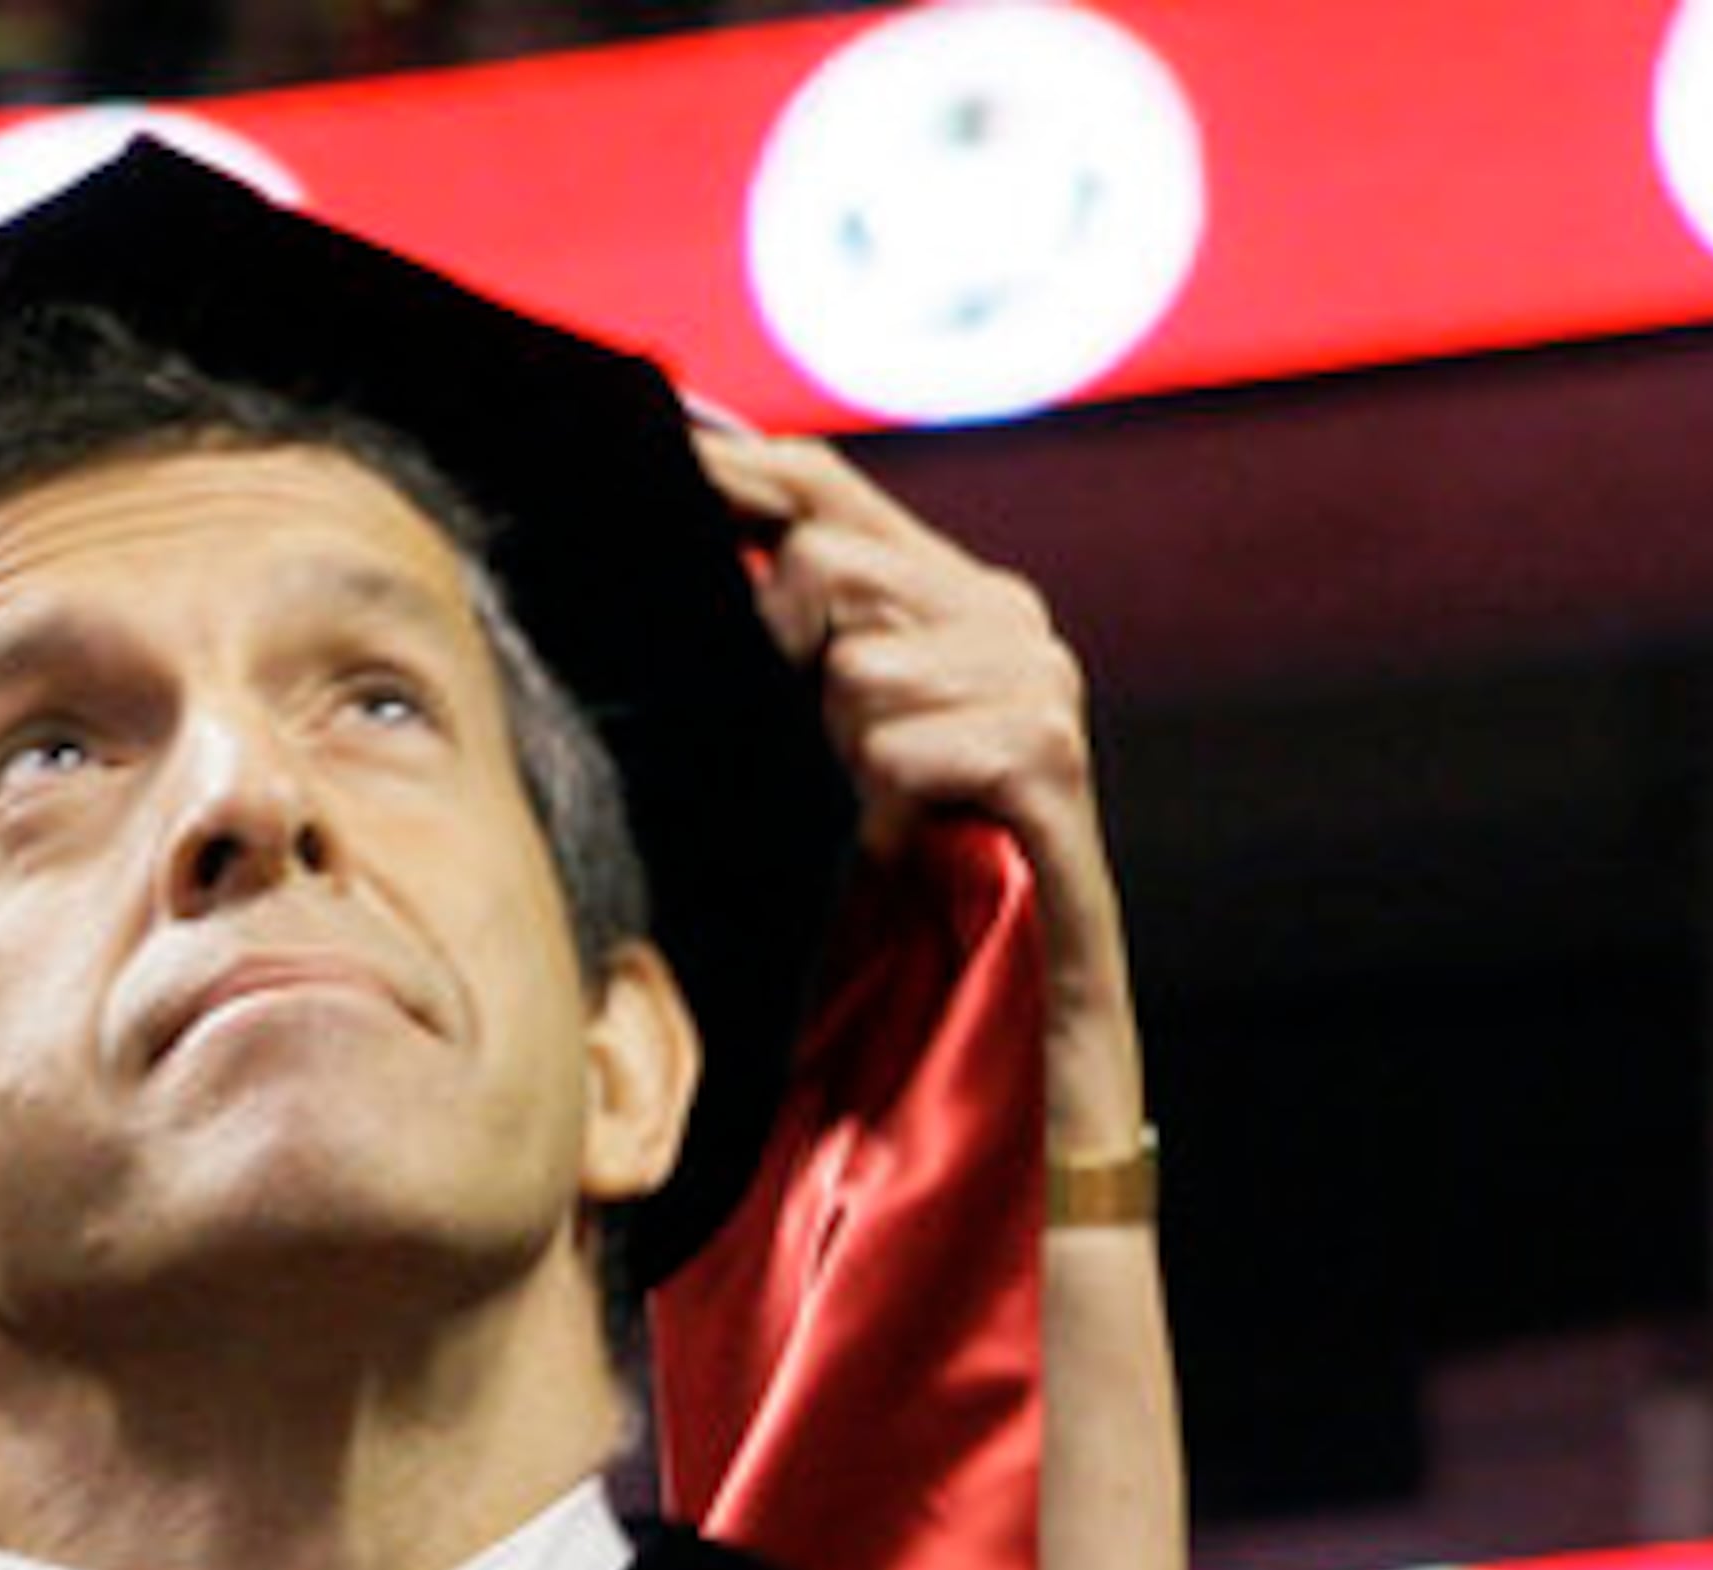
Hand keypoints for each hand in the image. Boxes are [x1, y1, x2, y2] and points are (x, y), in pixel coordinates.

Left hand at [694, 425, 1101, 890]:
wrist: (1022, 974)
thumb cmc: (912, 849)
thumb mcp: (835, 728)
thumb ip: (795, 636)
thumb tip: (705, 549)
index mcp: (948, 588)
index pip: (826, 489)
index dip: (737, 469)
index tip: (666, 452)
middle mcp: (1001, 610)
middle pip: (824, 563)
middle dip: (796, 659)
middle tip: (836, 749)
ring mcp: (1035, 674)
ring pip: (857, 670)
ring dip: (848, 755)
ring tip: (887, 801)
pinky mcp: (1047, 749)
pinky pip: (900, 750)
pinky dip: (889, 804)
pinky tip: (916, 832)